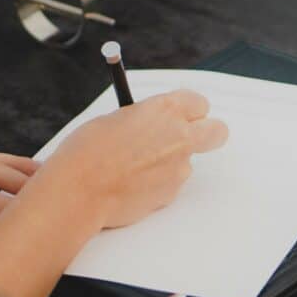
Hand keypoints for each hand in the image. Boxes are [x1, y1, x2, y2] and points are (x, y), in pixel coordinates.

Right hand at [36, 91, 227, 233]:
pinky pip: (169, 184)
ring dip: (169, 162)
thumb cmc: (87, 150)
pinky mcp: (171, 194)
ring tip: (132, 166)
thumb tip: (151, 125)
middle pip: (217, 131)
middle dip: (207, 132)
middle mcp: (180, 136)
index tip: (178, 113)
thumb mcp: (115, 118)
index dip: (188, 109)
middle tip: (187, 136)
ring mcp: (179, 168)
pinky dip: (155, 183)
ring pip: (187, 161)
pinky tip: (129, 183)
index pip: (198, 102)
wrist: (79, 190)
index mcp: (165, 109)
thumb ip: (143, 119)